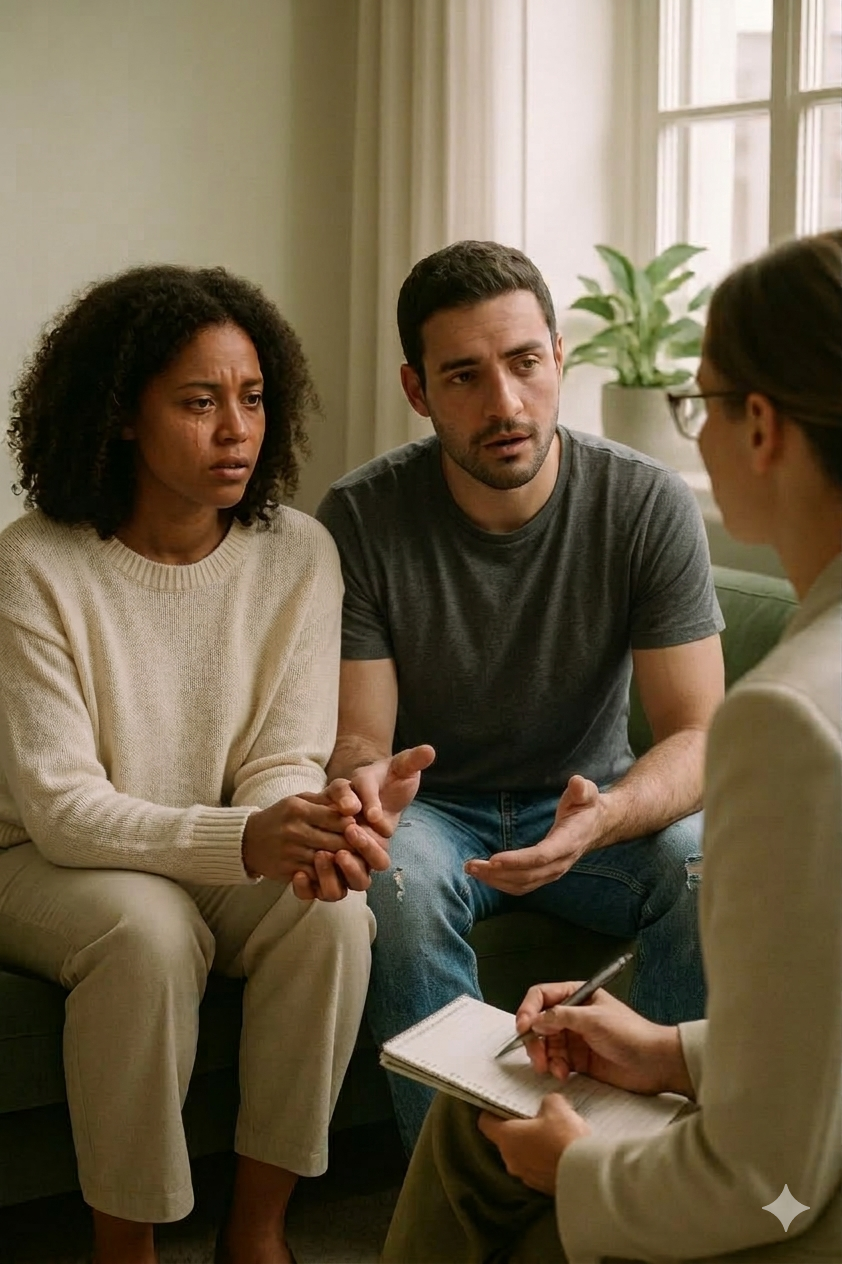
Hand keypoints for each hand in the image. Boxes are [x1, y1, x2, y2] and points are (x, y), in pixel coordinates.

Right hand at [241, 792, 387, 901]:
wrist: (248, 840)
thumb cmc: (282, 816)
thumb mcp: (300, 799)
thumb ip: (326, 799)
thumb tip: (354, 804)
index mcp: (299, 809)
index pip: (336, 817)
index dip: (354, 823)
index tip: (364, 826)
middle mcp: (295, 830)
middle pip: (337, 841)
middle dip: (356, 845)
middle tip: (368, 847)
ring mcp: (291, 853)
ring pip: (329, 861)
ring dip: (346, 863)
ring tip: (357, 859)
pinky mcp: (289, 871)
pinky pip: (316, 876)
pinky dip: (330, 875)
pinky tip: (340, 872)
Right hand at [329, 745, 435, 839]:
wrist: (382, 792)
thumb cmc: (395, 780)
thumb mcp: (405, 768)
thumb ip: (414, 761)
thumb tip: (430, 750)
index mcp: (363, 776)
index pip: (363, 783)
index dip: (369, 800)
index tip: (376, 817)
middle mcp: (345, 791)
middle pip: (339, 798)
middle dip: (346, 815)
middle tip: (352, 829)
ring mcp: (336, 808)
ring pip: (329, 814)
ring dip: (335, 833)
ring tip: (345, 849)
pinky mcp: (333, 826)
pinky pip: (327, 835)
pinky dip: (330, 846)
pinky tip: (340, 862)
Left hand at [464, 775, 603, 894]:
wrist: (597, 826)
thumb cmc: (587, 806)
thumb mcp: (588, 792)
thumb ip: (582, 789)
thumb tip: (576, 782)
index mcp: (568, 842)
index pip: (541, 856)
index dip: (518, 860)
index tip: (493, 859)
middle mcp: (560, 862)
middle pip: (527, 876)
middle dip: (497, 873)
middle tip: (471, 865)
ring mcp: (553, 872)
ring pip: (523, 885)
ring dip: (496, 881)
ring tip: (472, 870)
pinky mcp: (545, 875)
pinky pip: (523, 886)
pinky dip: (502, 884)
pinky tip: (485, 875)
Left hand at [477, 1095, 589, 1194]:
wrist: (586, 1175)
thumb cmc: (563, 1138)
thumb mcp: (556, 1107)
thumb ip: (546, 1102)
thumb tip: (547, 1105)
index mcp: (507, 1138)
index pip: (486, 1123)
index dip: (492, 1112)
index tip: (503, 1105)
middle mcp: (511, 1160)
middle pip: (506, 1140)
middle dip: (519, 1128)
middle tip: (536, 1117)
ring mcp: (526, 1177)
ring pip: (523, 1155)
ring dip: (533, 1146)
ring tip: (554, 1134)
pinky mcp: (541, 1187)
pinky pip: (538, 1169)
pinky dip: (545, 1160)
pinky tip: (562, 1152)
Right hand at [515, 981, 693, 1097]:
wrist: (654, 1064)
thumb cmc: (629, 1033)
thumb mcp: (593, 1019)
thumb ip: (561, 1016)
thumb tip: (534, 1020)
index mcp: (577, 996)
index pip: (542, 996)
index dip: (528, 1010)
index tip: (523, 1028)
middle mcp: (572, 1015)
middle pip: (539, 1023)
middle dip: (534, 1040)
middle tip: (536, 1058)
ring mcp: (574, 1038)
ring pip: (545, 1045)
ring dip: (544, 1057)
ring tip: (552, 1070)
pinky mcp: (578, 1060)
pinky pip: (556, 1062)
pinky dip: (554, 1068)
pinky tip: (563, 1074)